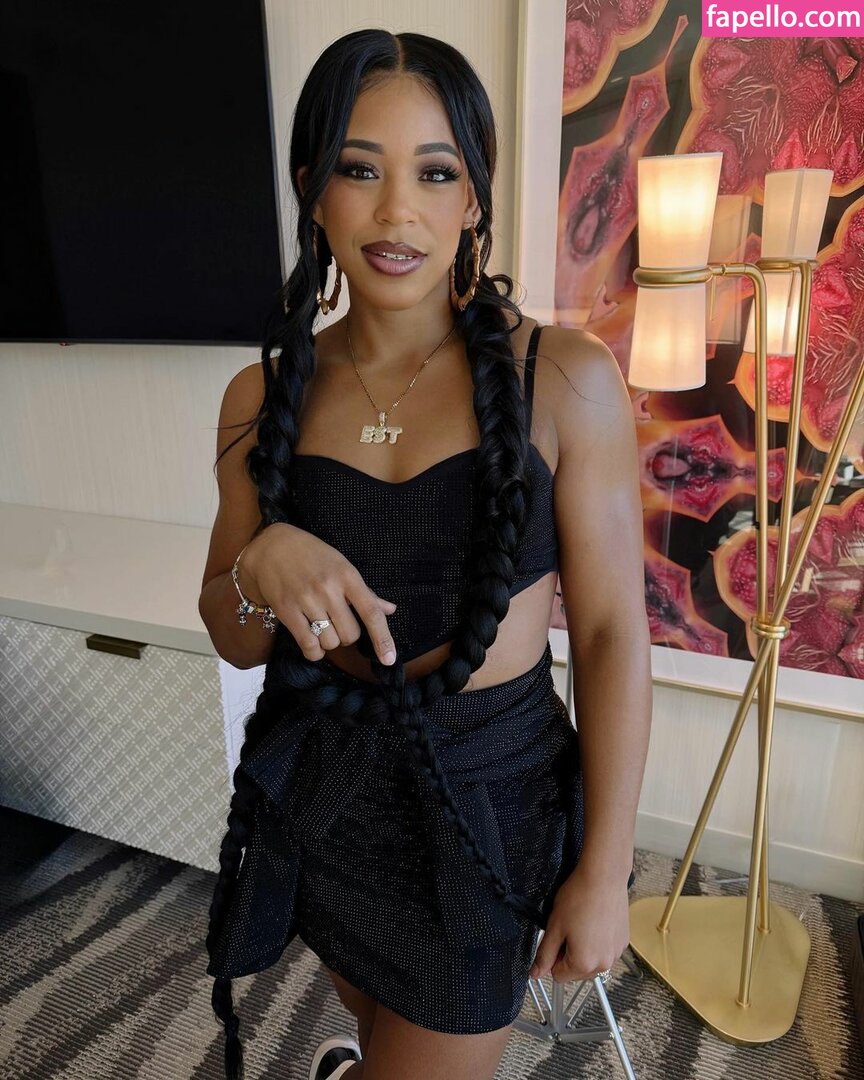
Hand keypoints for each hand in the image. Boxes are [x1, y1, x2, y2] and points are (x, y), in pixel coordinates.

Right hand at [240, 523, 398, 665]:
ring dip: (329, 641)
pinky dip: (314, 651)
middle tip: (337, 621)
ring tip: (321, 626)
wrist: (272, 547)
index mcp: (347, 576)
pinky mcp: (287, 611)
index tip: (389, 659)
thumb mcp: (342, 566)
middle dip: (347, 635)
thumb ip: (366, 592)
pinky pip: (309, 646)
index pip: (371, 612)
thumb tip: (391, 610)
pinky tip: (312, 641)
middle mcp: (328, 589)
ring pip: (330, 642)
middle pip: (350, 634)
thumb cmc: (313, 556)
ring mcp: (306, 600)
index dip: (383, 638)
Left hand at [528, 863, 629, 982]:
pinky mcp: (624, 942)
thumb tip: (535, 974)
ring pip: (592, 962)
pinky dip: (599, 942)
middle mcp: (604, 964)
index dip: (553, 957)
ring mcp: (617, 953)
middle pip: (577, 972)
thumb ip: (544, 954)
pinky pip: (605, 951)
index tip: (557, 937)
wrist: (604, 877)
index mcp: (584, 964)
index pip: (559, 976)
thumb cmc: (577, 898)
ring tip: (583, 924)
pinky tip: (596, 922)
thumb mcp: (554, 926)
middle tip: (569, 928)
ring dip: (585, 950)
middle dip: (570, 955)